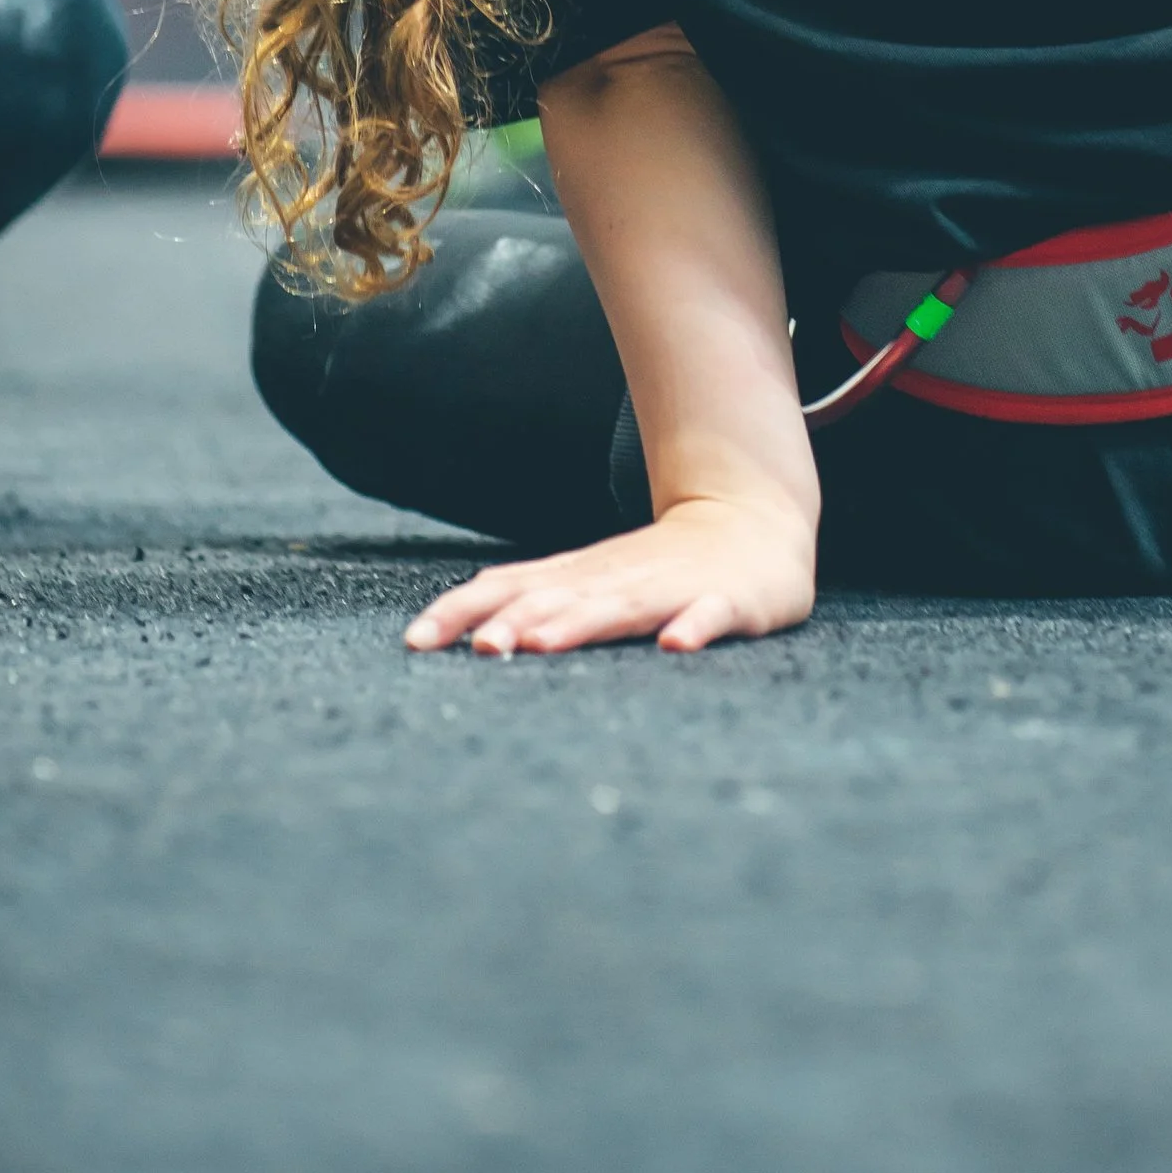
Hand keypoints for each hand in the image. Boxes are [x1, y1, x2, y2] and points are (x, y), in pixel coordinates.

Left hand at [404, 495, 816, 657]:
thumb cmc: (662, 568)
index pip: (510, 589)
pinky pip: (712, 614)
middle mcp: (618, 580)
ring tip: (544, 643)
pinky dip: (694, 627)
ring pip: (622, 606)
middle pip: (558, 598)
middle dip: (515, 621)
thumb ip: (537, 599)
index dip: (463, 611)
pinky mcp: (730, 601)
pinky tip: (676, 646)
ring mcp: (675, 588)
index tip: (416, 641)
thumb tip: (465, 624)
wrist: (755, 524)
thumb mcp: (593, 581)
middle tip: (479, 648)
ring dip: (582, 622)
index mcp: (581, 577)